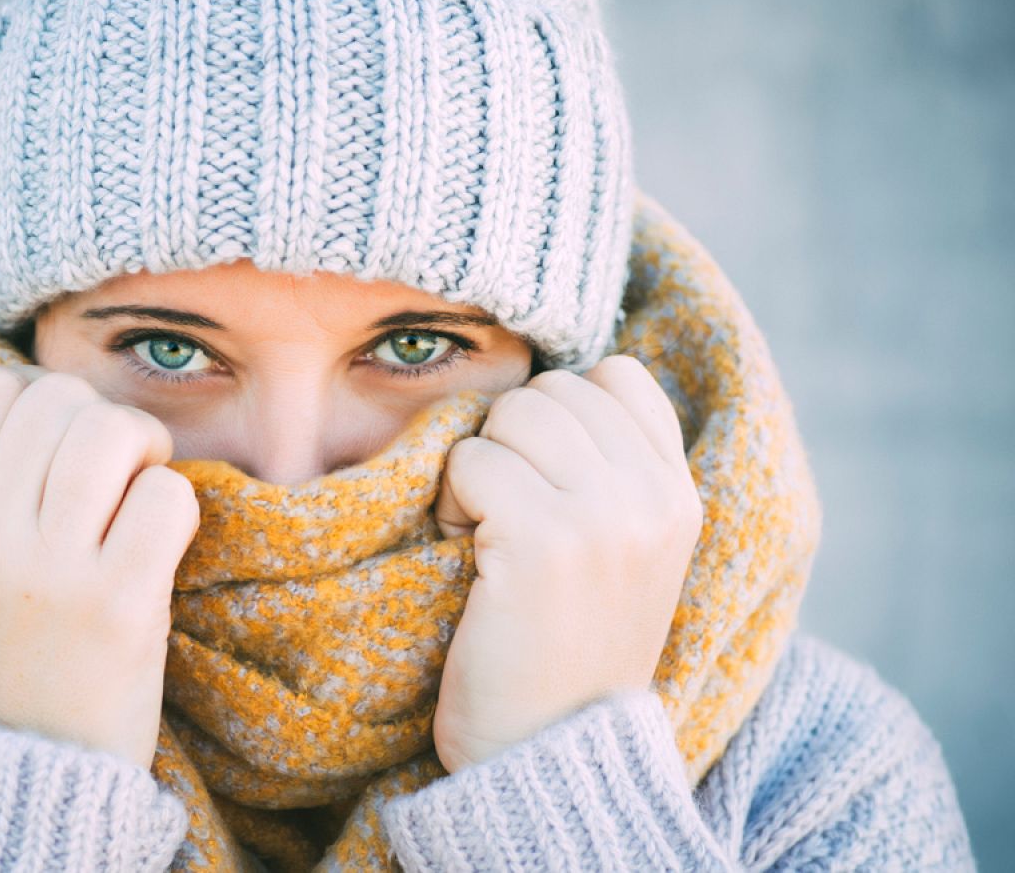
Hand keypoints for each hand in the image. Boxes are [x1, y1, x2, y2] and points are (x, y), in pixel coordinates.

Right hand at [0, 365, 200, 769]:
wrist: (6, 787)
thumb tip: (17, 411)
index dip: (40, 395)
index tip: (61, 436)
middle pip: (59, 400)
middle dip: (101, 418)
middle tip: (119, 464)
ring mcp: (52, 571)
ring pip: (112, 432)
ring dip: (143, 448)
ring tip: (142, 489)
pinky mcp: (119, 605)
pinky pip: (167, 498)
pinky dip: (175, 505)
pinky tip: (160, 542)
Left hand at [429, 354, 701, 772]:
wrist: (548, 754)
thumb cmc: (563, 653)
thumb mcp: (623, 556)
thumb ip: (612, 474)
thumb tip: (552, 388)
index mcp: (679, 496)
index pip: (617, 376)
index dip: (558, 413)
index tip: (542, 479)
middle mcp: (654, 498)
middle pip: (551, 391)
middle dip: (508, 443)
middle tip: (504, 518)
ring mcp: (604, 516)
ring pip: (509, 415)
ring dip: (477, 470)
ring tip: (488, 537)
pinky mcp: (543, 539)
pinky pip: (470, 462)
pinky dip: (451, 504)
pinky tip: (470, 559)